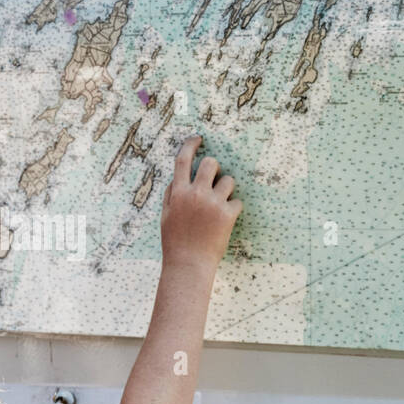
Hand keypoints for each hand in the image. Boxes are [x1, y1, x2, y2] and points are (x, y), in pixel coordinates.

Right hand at [160, 135, 242, 266]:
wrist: (188, 264)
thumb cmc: (175, 242)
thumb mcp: (165, 215)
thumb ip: (171, 194)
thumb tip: (178, 178)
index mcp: (178, 193)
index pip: (183, 159)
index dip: (191, 144)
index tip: (198, 139)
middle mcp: (196, 194)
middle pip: (211, 163)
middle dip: (214, 168)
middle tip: (213, 179)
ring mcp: (213, 203)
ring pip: (229, 180)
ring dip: (226, 189)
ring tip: (219, 205)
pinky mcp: (228, 214)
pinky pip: (237, 201)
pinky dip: (233, 209)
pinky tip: (225, 221)